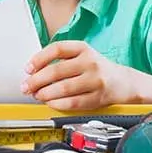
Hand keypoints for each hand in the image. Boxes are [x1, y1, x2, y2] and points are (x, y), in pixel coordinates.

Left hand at [20, 41, 135, 110]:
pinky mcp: (99, 97)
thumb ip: (60, 60)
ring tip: (37, 95)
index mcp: (83, 48)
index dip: (39, 58)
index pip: (57, 49)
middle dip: (36, 80)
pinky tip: (51, 103)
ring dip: (45, 93)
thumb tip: (33, 72)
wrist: (124, 82)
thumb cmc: (97, 69)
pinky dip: (58, 104)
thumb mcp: (81, 55)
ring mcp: (96, 80)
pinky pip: (74, 103)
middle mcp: (90, 62)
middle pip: (57, 70)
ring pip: (64, 88)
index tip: (28, 68)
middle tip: (26, 87)